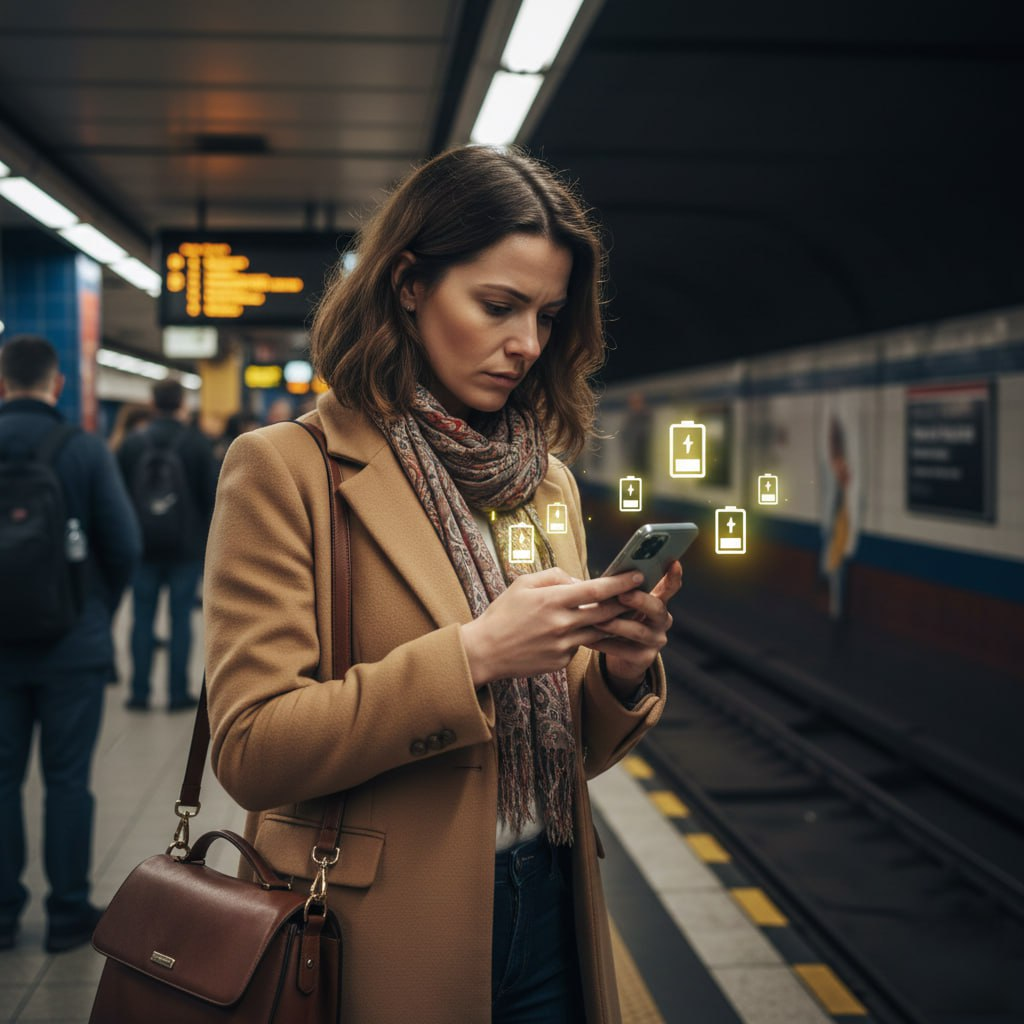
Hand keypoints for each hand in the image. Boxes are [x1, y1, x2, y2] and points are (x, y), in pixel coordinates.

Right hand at [460, 568, 647, 685]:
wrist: (485, 651)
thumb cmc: (503, 614)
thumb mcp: (523, 584)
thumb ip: (554, 576)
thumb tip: (579, 580)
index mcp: (552, 600)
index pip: (596, 590)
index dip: (620, 582)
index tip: (637, 576)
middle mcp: (562, 624)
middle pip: (606, 612)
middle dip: (626, 602)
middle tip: (639, 594)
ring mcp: (563, 646)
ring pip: (598, 632)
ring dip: (612, 622)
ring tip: (620, 612)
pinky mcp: (561, 662)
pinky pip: (580, 646)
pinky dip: (581, 637)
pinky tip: (572, 633)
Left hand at [587, 561, 682, 695]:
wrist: (622, 658)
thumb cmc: (619, 621)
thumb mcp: (622, 605)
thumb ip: (620, 591)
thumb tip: (601, 576)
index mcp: (658, 602)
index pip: (670, 587)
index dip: (674, 576)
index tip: (674, 562)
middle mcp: (662, 621)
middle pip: (656, 608)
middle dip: (639, 600)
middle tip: (622, 594)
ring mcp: (656, 640)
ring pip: (638, 631)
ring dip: (616, 624)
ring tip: (595, 620)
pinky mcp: (644, 659)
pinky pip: (623, 650)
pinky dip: (604, 644)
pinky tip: (587, 639)